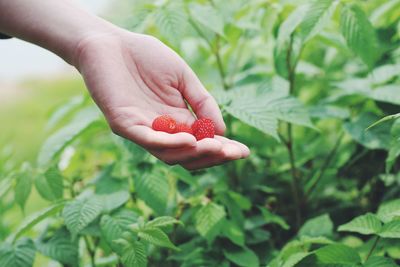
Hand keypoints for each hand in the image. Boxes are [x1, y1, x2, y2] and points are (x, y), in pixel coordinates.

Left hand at [74, 30, 249, 169]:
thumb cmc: (146, 57)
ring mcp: (141, 129)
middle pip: (188, 155)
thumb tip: (221, 130)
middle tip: (233, 152)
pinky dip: (169, 143)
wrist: (111, 42)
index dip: (222, 149)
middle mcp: (160, 130)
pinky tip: (190, 139)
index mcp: (175, 119)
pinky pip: (148, 139)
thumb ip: (201, 102)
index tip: (244, 151)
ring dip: (195, 153)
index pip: (201, 142)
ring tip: (217, 147)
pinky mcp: (123, 123)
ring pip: (170, 154)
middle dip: (212, 156)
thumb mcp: (183, 78)